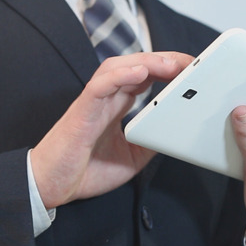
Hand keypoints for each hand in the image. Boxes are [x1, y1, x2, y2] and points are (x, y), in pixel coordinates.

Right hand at [31, 52, 193, 208]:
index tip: (192, 69)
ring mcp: (93, 102)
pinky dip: (120, 76)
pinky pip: (100, 86)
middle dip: (163, 59)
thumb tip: (175, 132)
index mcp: (116, 106)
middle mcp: (106, 99)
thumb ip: (150, 140)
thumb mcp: (132, 157)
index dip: (167, 68)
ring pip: (118, 68)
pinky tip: (140, 72)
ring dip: (146, 62)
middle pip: (135, 65)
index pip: (144, 77)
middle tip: (189, 62)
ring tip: (170, 64)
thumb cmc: (85, 169)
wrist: (53, 185)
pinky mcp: (81, 111)